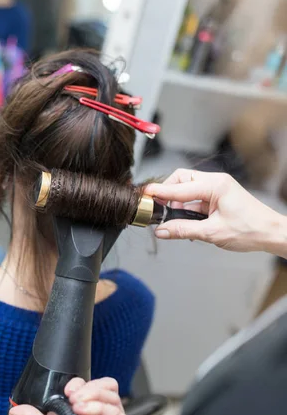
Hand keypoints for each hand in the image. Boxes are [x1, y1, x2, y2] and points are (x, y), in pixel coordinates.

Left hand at [9, 378, 143, 414]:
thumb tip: (18, 410)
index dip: (78, 386)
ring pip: (111, 393)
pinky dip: (100, 406)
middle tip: (72, 395)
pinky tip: (86, 411)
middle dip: (85, 386)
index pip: (87, 392)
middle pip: (102, 387)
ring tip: (78, 404)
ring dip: (92, 393)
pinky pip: (117, 411)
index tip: (66, 391)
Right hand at [145, 169, 286, 254]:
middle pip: (181, 180)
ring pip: (187, 190)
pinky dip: (187, 209)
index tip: (144, 195)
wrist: (271, 234)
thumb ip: (184, 230)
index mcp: (216, 185)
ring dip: (178, 204)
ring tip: (172, 221)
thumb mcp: (213, 233)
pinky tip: (184, 223)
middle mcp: (216, 182)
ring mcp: (217, 189)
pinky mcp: (218, 197)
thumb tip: (162, 230)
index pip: (180, 187)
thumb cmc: (250, 230)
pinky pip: (195, 199)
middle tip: (158, 209)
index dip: (160, 192)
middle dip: (168, 194)